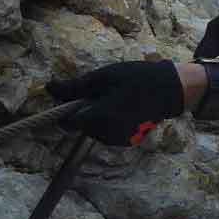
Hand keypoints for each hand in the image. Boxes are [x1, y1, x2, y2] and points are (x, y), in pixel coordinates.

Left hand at [46, 60, 185, 146]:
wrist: (170, 89)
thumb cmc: (135, 78)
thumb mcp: (103, 76)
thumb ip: (74, 86)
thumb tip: (48, 88)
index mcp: (100, 116)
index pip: (68, 123)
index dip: (64, 111)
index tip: (70, 98)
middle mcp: (108, 133)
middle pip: (81, 127)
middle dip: (83, 112)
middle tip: (99, 93)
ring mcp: (118, 139)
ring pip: (94, 131)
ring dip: (96, 118)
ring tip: (113, 99)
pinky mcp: (126, 141)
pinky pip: (107, 134)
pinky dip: (108, 123)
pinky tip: (121, 109)